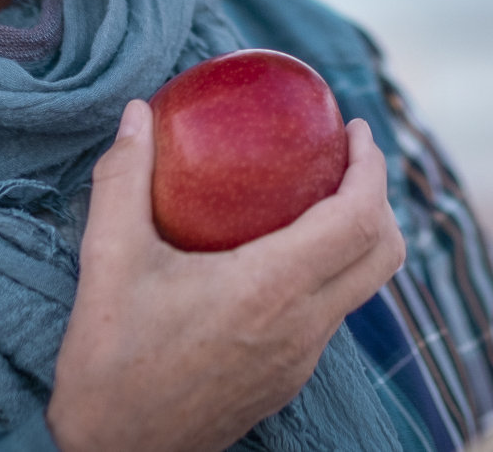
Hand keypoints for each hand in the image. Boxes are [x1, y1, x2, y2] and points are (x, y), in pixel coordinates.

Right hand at [46, 99, 404, 451]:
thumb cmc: (108, 364)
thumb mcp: (107, 262)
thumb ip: (122, 180)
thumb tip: (139, 113)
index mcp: (270, 291)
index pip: (360, 220)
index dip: (371, 168)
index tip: (353, 131)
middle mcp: (302, 327)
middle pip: (385, 254)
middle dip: (378, 196)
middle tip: (345, 157)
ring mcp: (301, 360)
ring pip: (363, 287)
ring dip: (357, 235)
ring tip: (316, 196)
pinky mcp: (289, 379)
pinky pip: (332, 313)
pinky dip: (329, 271)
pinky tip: (281, 251)